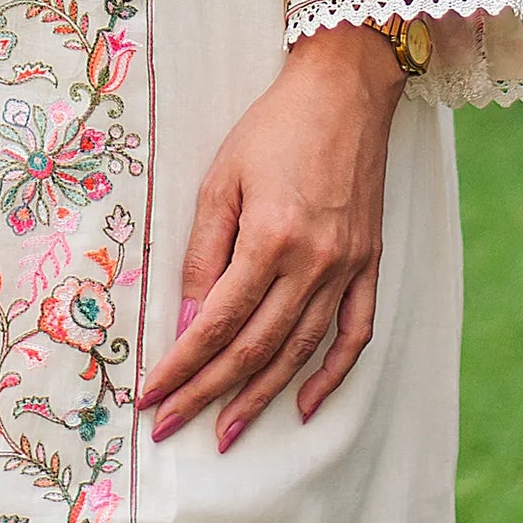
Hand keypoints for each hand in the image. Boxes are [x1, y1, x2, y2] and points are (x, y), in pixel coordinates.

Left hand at [137, 24, 404, 451]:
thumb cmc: (273, 126)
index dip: (182, 367)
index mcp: (269, 239)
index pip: (216, 323)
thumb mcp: (222, 178)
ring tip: (227, 432)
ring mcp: (346, 267)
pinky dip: (332, 376)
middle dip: (209, 394)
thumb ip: (202, 252)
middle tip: (173, 428)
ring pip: (300, 351)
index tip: (152, 398)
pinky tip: (305, 406)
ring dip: (261, 397)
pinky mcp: (370, 264)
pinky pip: (355, 333)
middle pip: (254, 348)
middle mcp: (312, 263)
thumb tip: (186, 321)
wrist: (346, 90)